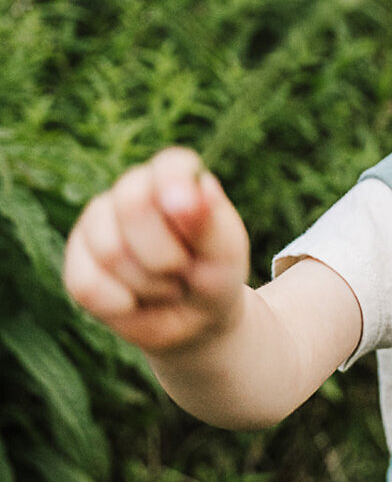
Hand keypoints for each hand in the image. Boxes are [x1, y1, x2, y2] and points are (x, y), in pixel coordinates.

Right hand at [63, 148, 249, 354]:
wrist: (193, 316)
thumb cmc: (214, 273)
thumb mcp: (225, 251)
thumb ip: (210, 221)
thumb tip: (195, 190)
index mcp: (174, 175)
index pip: (169, 165)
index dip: (175, 185)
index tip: (186, 209)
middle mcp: (131, 188)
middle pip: (132, 206)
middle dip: (166, 255)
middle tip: (183, 269)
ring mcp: (97, 222)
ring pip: (110, 251)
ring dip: (149, 284)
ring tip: (166, 285)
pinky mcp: (77, 261)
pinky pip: (88, 285)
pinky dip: (121, 305)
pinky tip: (136, 301)